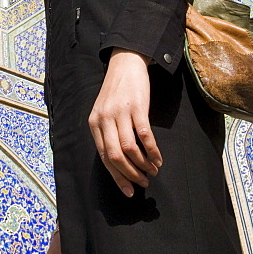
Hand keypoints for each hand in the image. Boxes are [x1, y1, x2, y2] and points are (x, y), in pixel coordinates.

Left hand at [88, 48, 162, 195]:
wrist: (125, 63)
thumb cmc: (117, 91)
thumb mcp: (104, 111)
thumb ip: (107, 133)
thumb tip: (118, 162)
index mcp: (94, 123)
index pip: (103, 157)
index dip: (117, 177)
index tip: (128, 190)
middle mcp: (104, 119)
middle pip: (115, 156)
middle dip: (130, 174)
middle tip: (143, 183)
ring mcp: (120, 112)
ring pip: (129, 148)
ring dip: (143, 164)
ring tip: (153, 171)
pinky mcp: (136, 107)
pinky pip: (144, 135)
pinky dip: (152, 151)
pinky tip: (158, 158)